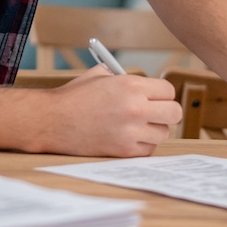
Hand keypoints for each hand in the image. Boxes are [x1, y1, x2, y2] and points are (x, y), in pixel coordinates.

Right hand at [36, 66, 182, 156]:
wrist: (51, 121)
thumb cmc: (73, 97)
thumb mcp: (100, 75)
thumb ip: (126, 79)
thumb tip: (146, 87)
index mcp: (131, 85)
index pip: (168, 91)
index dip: (162, 94)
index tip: (155, 97)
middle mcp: (135, 108)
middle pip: (174, 113)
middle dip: (166, 112)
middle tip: (155, 113)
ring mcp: (131, 132)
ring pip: (163, 133)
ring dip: (153, 130)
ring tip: (136, 126)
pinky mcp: (124, 151)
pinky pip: (148, 149)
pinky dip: (142, 145)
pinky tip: (127, 137)